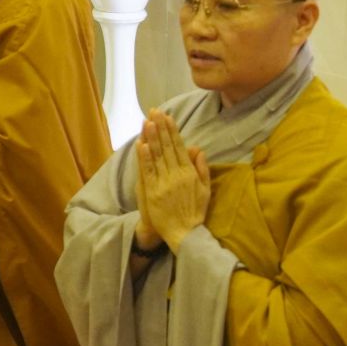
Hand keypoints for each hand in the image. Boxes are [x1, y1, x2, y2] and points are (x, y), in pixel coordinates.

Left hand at [136, 109, 208, 252]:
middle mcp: (177, 175)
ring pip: (157, 156)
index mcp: (190, 173)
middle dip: (161, 128)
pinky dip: (144, 158)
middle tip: (155, 111)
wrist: (185, 234)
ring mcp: (164, 183)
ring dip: (152, 137)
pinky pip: (148, 171)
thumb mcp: (205, 190)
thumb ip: (202, 169)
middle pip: (167, 147)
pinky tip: (141, 144)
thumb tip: (198, 149)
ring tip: (148, 121)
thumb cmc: (195, 213)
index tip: (168, 117)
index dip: (173, 131)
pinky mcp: (153, 192)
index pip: (179, 147)